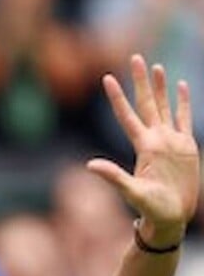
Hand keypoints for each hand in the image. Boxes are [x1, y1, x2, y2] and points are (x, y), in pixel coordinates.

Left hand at [87, 54, 199, 246]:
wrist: (170, 218)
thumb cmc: (151, 209)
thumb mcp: (131, 192)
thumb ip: (112, 177)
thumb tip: (89, 166)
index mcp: (143, 147)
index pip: (127, 116)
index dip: (118, 97)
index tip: (106, 78)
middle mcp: (155, 140)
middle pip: (146, 104)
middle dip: (140, 82)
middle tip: (134, 57)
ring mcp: (171, 142)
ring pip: (164, 107)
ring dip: (160, 87)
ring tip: (156, 66)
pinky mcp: (186, 147)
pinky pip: (184, 118)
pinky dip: (182, 102)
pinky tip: (181, 86)